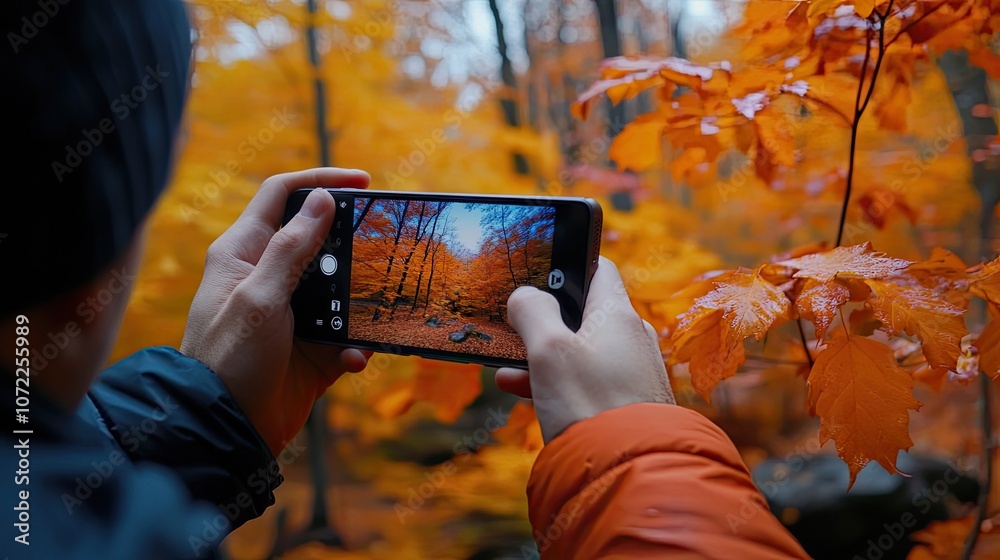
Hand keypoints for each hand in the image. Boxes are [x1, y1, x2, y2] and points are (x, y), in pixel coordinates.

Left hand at [180, 168, 370, 454]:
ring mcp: (293, 313)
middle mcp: (269, 277)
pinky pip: (347, 335)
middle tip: (383, 246)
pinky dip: (356, 345)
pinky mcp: (313, 348)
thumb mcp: (259, 297)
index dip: (320, 180)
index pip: (282, 195)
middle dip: (352, 244)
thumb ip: (291, 249)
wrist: (224, 430)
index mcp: (244, 252)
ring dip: (359, 302)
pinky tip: (354, 358)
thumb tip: (322, 199)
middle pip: (320, 240)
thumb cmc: (228, 358)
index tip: (363, 181)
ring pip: (341, 289)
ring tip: (374, 309)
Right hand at [495, 257, 673, 442]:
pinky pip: (587, 382)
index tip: (536, 273)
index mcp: (618, 314)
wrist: (629, 472)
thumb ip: (532, 311)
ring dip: (543, 356)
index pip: (598, 268)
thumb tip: (525, 294)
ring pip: (580, 351)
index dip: (566, 265)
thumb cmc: (590, 403)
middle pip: (583, 314)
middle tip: (511, 329)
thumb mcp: (548, 349)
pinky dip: (557, 382)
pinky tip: (524, 394)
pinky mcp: (627, 404)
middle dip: (544, 321)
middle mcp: (632, 338)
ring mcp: (632, 372)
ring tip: (507, 370)